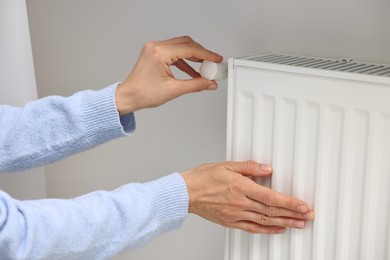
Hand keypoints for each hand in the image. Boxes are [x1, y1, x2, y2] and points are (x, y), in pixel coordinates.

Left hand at [115, 36, 222, 114]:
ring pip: (181, 46)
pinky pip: (174, 52)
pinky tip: (192, 71)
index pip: (189, 49)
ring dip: (193, 56)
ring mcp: (154, 48)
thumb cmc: (143, 93)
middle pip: (186, 43)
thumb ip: (195, 85)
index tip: (216, 59)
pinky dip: (184, 60)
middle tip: (212, 64)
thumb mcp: (173, 90)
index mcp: (160, 53)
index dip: (206, 54)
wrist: (128, 96)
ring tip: (204, 68)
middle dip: (201, 53)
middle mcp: (156, 47)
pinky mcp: (154, 53)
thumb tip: (209, 83)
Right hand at [181, 161, 314, 233]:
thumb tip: (267, 168)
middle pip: (272, 210)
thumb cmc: (203, 178)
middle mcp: (240, 203)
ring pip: (265, 220)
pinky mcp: (230, 222)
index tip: (303, 205)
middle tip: (308, 216)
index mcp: (241, 187)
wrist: (186, 193)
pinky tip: (277, 230)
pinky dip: (266, 230)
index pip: (271, 196)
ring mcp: (236, 214)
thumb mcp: (226, 166)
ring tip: (298, 224)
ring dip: (284, 223)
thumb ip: (249, 167)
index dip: (290, 202)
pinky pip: (252, 228)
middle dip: (293, 214)